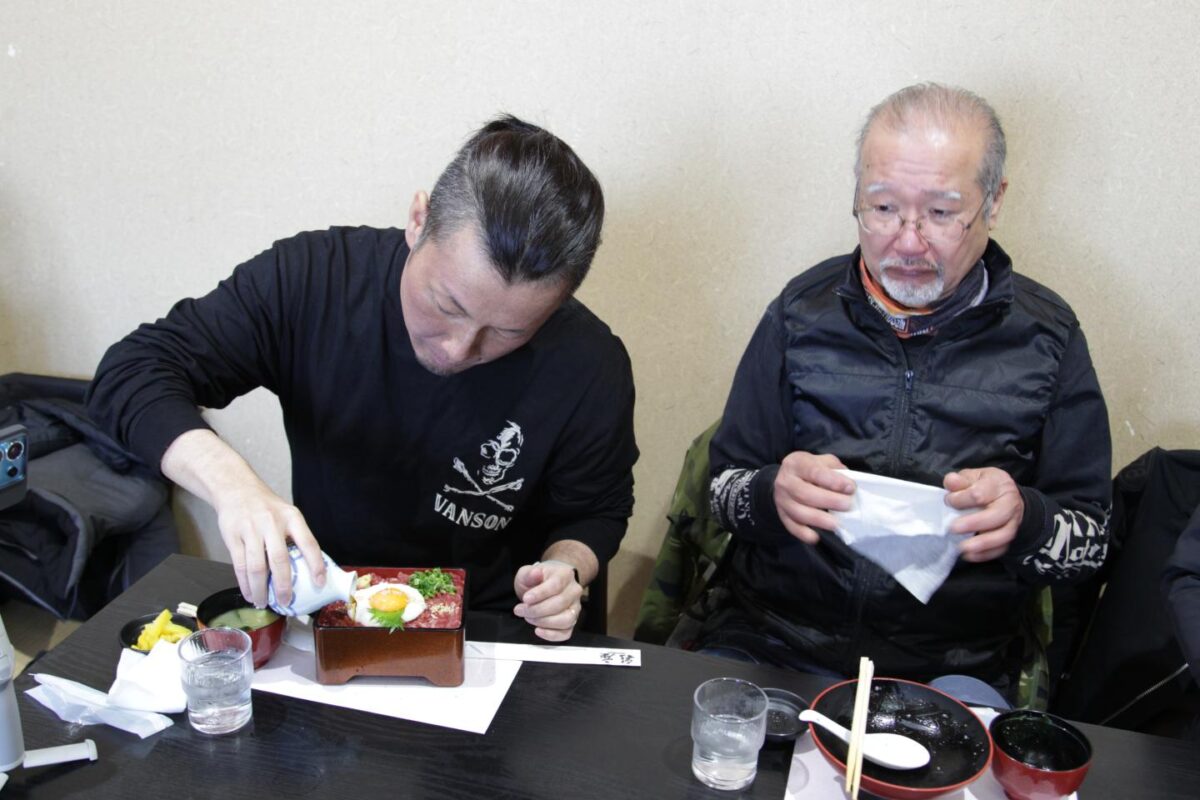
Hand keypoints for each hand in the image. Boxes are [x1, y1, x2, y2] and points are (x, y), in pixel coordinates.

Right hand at [160, 429, 323, 608]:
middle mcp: (272, 523)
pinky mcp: (233, 537)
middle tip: (286, 602)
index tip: (320, 583)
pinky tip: (250, 593)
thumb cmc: (267, 507)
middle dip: (283, 586)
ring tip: (264, 602)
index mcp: (292, 517)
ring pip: (256, 567)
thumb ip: (296, 537)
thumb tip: (309, 569)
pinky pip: (239, 566)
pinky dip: (245, 583)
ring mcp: (250, 530)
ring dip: (260, 589)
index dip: (316, 565)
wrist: (236, 489)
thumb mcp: (288, 514)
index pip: (308, 543)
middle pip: (279, 560)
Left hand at [512, 561, 583, 641]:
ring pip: (566, 620)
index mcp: (565, 575)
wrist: (548, 584)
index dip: (540, 594)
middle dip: (537, 610)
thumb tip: (535, 573)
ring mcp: (575, 607)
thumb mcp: (528, 572)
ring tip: (528, 618)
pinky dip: (552, 635)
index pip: (556, 585)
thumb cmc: (538, 579)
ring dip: (544, 622)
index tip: (525, 599)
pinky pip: (566, 632)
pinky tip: (538, 630)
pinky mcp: (572, 621)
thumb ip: (529, 573)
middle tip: (520, 610)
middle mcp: (574, 591)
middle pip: (560, 604)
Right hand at [773, 451, 854, 543]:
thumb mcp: (823, 461)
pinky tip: (816, 537)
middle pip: (805, 494)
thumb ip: (836, 470)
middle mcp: (785, 481)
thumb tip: (849, 485)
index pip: (814, 472)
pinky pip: (791, 526)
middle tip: (847, 506)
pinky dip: (803, 533)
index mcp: (796, 463)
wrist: (787, 478)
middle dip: (829, 501)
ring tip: (836, 524)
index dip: (833, 481)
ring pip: (798, 512)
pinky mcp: (782, 515)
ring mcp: (782, 500)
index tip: (850, 488)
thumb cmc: (811, 469)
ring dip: (819, 519)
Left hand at [944, 467, 1024, 561]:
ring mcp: (1014, 521)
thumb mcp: (972, 476)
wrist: (1006, 495)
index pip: (980, 494)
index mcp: (998, 484)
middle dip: (973, 524)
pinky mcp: (1011, 536)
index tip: (948, 501)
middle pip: (997, 516)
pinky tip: (970, 555)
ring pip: (1003, 535)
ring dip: (982, 544)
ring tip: (962, 547)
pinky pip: (1002, 548)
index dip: (961, 500)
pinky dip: (986, 554)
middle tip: (953, 528)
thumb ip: (960, 480)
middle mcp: (1010, 503)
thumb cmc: (984, 485)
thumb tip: (951, 482)